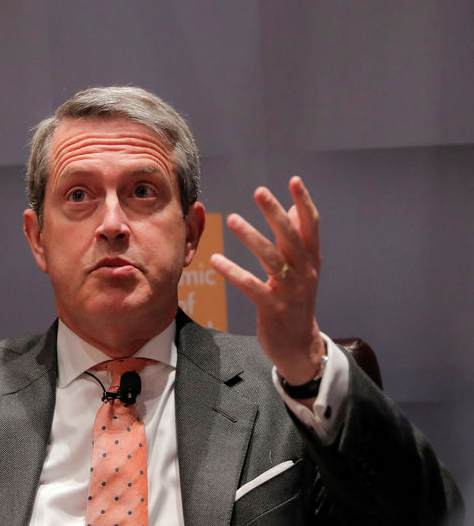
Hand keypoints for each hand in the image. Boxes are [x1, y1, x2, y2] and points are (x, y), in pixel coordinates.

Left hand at [210, 176, 324, 385]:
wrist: (300, 346)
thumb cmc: (296, 301)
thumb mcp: (303, 270)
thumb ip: (299, 242)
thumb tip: (294, 210)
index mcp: (311, 260)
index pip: (311, 226)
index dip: (304, 202)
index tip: (294, 180)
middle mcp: (305, 272)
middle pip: (290, 237)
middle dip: (275, 212)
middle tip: (260, 191)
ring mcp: (290, 290)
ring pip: (271, 258)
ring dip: (251, 237)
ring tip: (232, 219)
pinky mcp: (273, 307)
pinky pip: (251, 286)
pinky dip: (233, 272)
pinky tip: (215, 259)